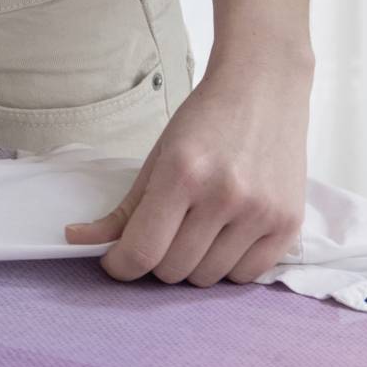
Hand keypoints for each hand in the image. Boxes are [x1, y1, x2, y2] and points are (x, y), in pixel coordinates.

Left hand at [62, 42, 311, 284]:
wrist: (265, 87)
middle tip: (164, 233)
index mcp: (182, 173)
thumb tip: (78, 241)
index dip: (120, 265)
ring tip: (198, 230)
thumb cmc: (206, 119)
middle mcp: (224, 196)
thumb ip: (122, 208)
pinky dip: (228, 267)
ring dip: (193, 264)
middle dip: (157, 259)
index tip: (116, 260)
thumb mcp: (157, 156)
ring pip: (207, 278)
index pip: (142, 251)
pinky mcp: (288, 224)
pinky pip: (246, 276)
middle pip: (173, 270)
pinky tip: (226, 237)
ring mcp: (260, 212)